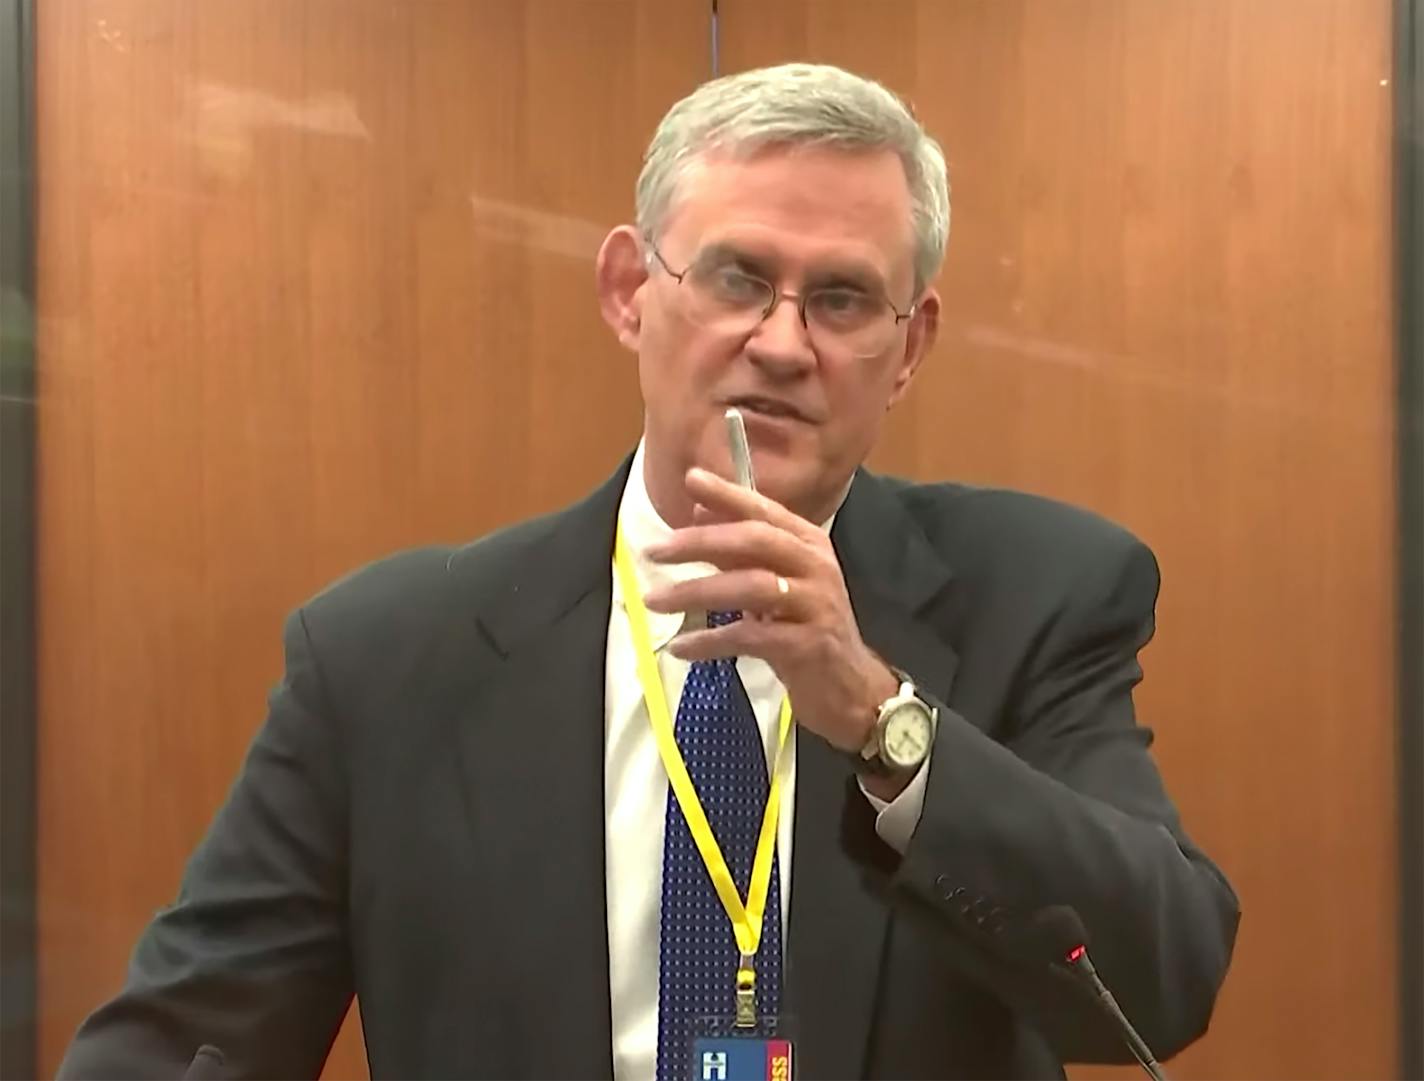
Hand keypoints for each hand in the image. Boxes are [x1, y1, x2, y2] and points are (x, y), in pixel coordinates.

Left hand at [643, 467, 898, 753]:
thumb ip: (739, 549)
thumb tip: (697, 511)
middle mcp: (816, 567)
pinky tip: (680, 648)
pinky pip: (750, 637)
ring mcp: (815, 605)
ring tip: (654, 600)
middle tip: (655, 550)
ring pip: (752, 587)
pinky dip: (710, 642)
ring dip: (697, 591)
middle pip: (756, 541)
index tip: (691, 478)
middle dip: (701, 541)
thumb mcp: (774, 583)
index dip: (728, 494)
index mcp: (808, 544)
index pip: (765, 510)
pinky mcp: (807, 646)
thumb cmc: (806, 627)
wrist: (850, 686)